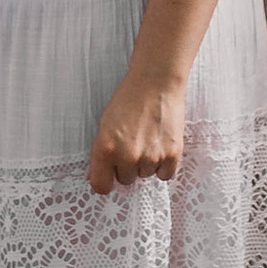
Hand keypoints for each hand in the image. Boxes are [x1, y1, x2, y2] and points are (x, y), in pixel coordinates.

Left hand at [89, 68, 184, 195]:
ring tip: (148, 137)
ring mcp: (151, 157)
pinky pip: (164, 174)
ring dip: (146, 163)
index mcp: (106, 148)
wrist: (156, 82)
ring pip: (145, 175)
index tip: (109, 175)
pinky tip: (160, 144)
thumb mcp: (105, 123)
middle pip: (125, 180)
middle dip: (127, 166)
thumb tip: (94, 177)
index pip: (101, 186)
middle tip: (133, 143)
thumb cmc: (129, 98)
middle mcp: (127, 156)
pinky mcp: (172, 155)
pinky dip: (163, 164)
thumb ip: (99, 153)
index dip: (105, 180)